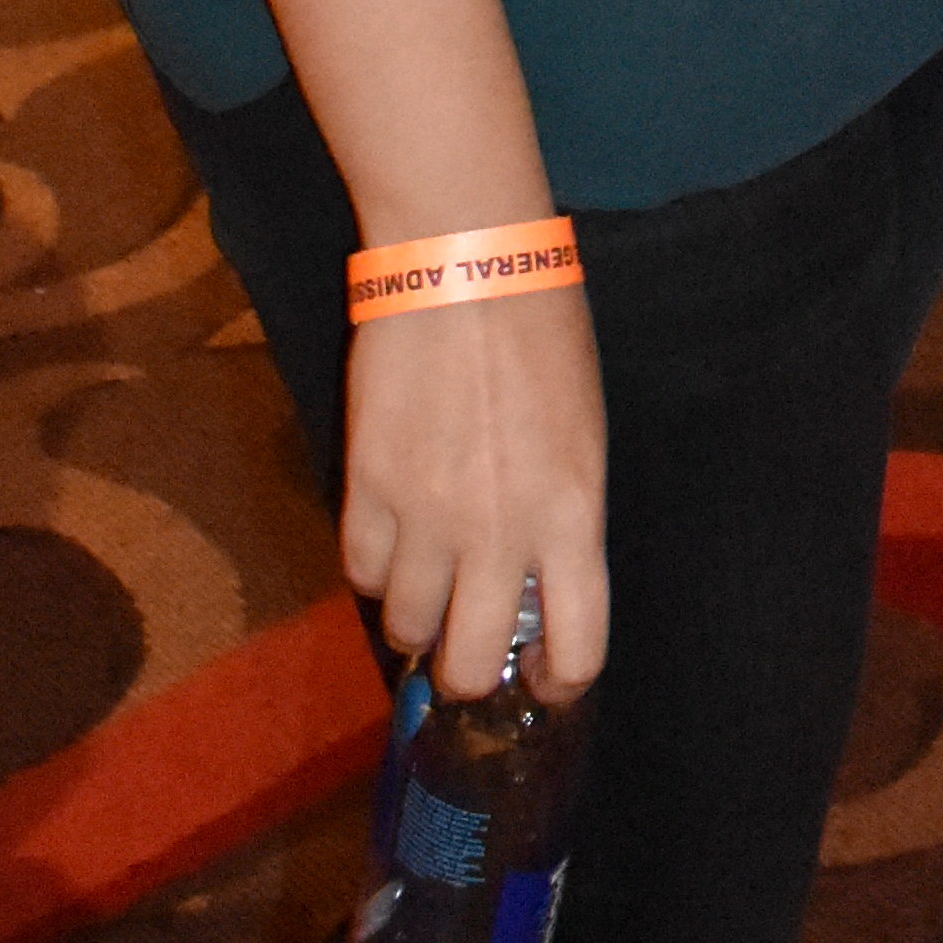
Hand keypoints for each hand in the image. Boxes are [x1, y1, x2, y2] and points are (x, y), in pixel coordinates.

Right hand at [340, 283, 608, 701]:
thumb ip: (563, 517)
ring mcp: (427, 514)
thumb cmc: (542, 334)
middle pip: (472, 665)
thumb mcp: (582, 432)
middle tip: (467, 643)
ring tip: (425, 579)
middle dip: (469, 670)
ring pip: (404, 626)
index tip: (542, 675)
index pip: (578, 649)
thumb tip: (536, 583)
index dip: (558, 681)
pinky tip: (390, 534)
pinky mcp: (366, 485)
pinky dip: (373, 566)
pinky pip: (360, 569)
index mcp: (574, 513)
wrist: (465, 261)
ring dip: (414, 615)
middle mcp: (502, 530)